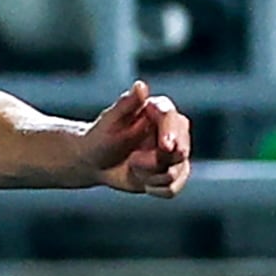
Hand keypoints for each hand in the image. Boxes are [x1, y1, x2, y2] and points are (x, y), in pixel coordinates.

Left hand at [82, 80, 191, 196]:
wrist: (95, 160)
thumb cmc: (101, 137)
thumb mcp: (110, 121)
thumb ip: (126, 104)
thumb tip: (140, 86)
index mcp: (159, 110)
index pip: (172, 118)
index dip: (171, 133)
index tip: (165, 146)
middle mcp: (174, 130)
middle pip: (181, 149)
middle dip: (158, 161)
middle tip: (134, 161)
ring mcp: (176, 152)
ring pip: (176, 171)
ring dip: (151, 176)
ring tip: (132, 166)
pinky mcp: (174, 172)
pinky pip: (173, 188)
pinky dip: (155, 189)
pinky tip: (142, 182)